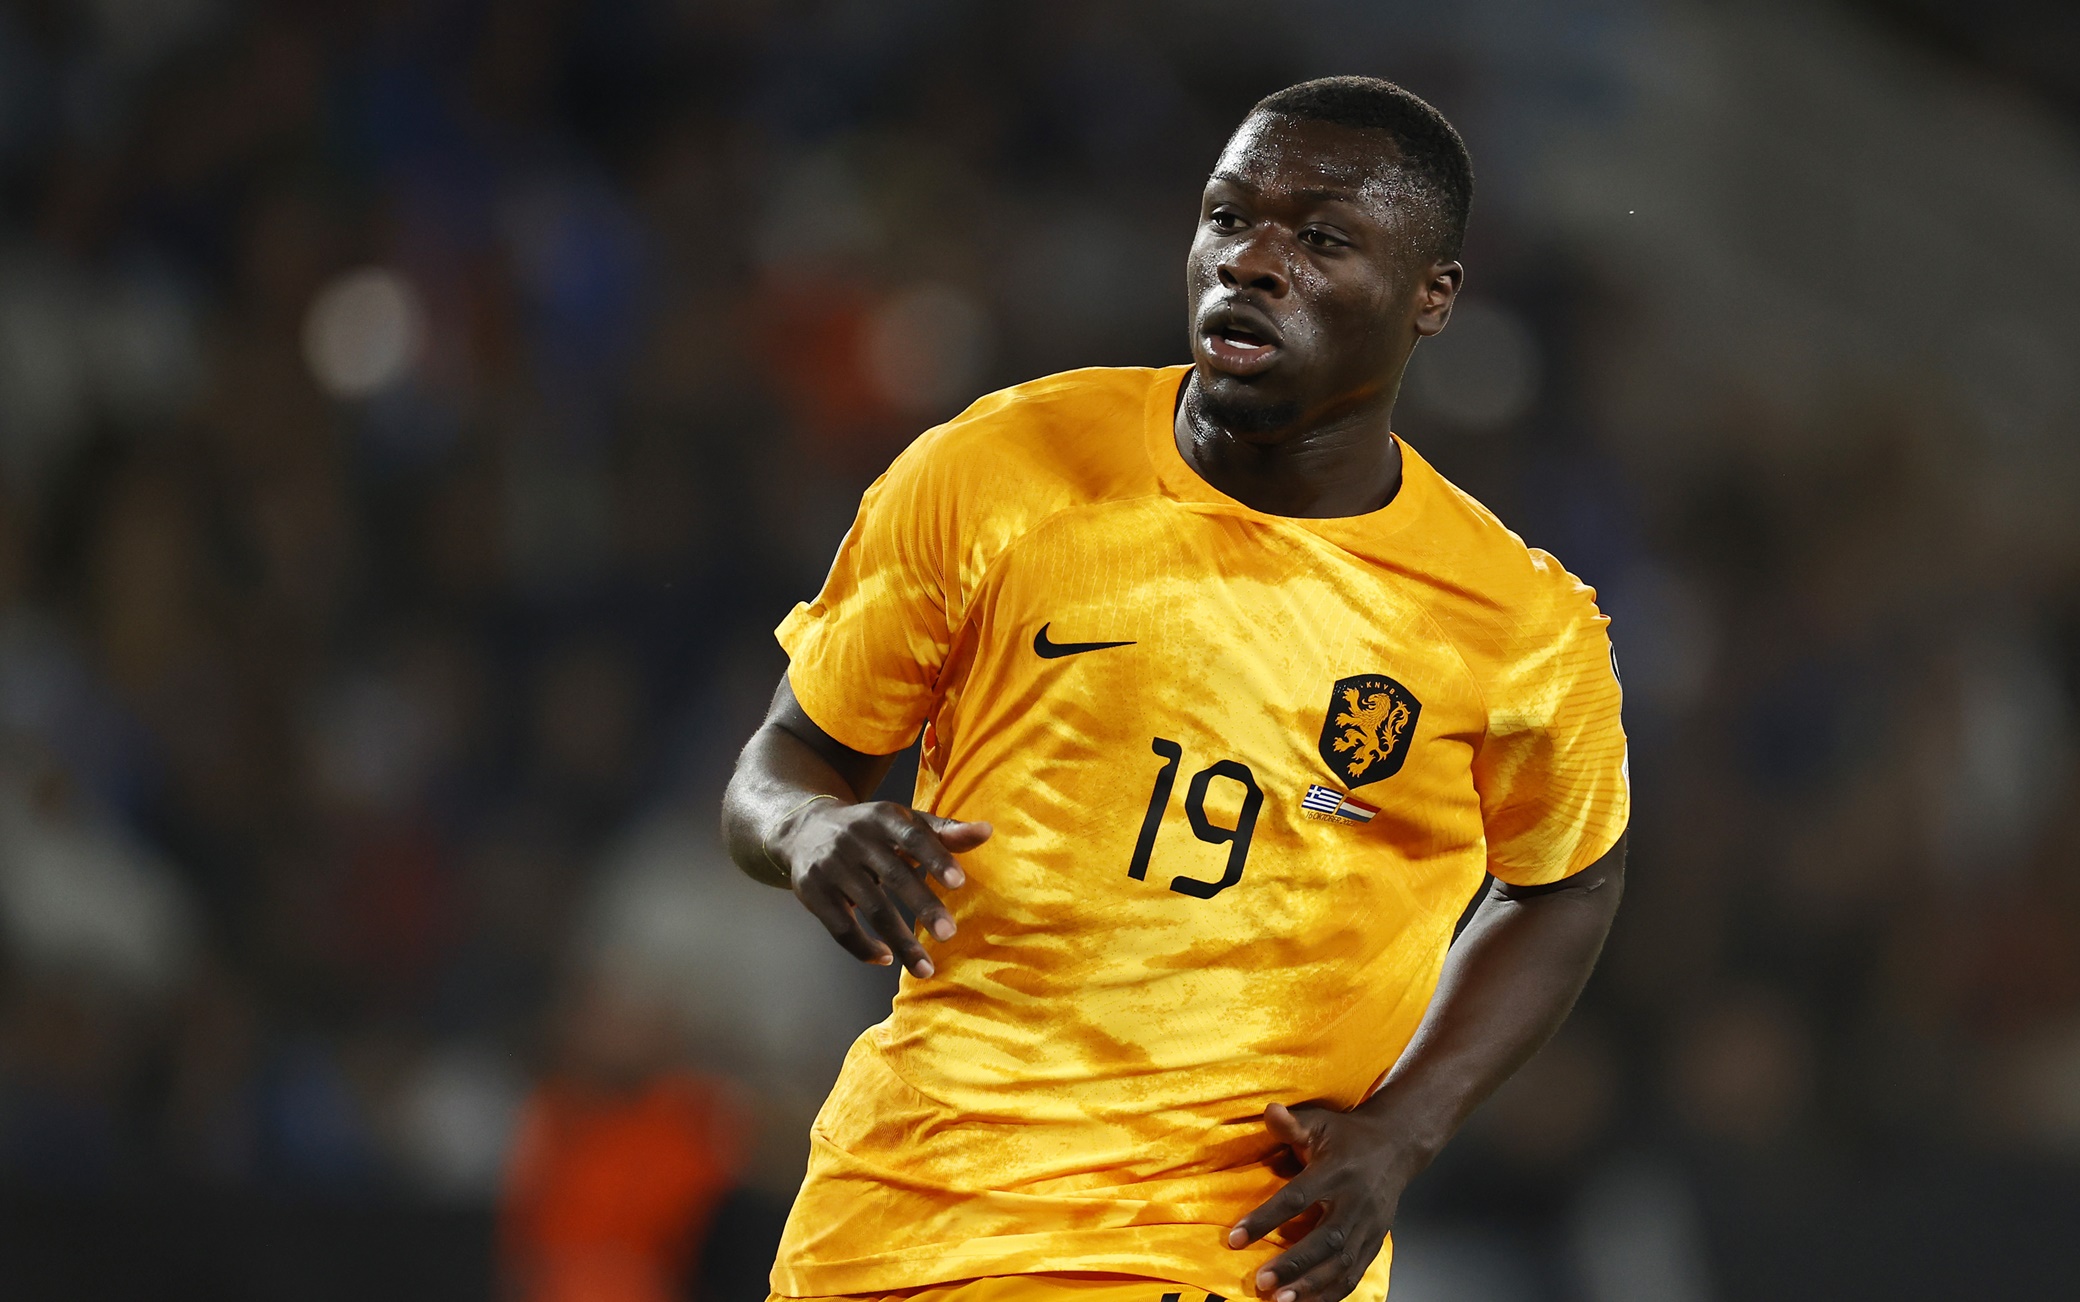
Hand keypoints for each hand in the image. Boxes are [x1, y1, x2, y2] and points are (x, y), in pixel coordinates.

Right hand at [770, 800, 991, 977]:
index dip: (935, 858)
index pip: (912, 837)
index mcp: (883, 818)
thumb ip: (944, 831)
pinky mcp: (814, 892)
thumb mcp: (903, 822)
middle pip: (893, 876)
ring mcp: (832, 867)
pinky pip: (841, 927)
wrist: (804, 830)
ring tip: (926, 968)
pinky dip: (863, 947)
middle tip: (949, 934)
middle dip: (922, 906)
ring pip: (871, 907)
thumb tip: (987, 832)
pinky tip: (887, 959)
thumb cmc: (870, 830)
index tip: (959, 882)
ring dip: (900, 940)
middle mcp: (855, 840)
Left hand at [1228, 1102, 1424, 1301]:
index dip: (1265, 1219)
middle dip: (1293, 1264)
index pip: (1296, 1198)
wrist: (1397, 1145)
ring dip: (1312, 1285)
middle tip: (1262, 1283)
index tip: (1235, 1238)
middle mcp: (1355, 1201)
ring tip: (1281, 1301)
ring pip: (1342, 1262)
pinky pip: (1355, 1272)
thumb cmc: (1348, 1135)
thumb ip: (1291, 1124)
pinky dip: (1333, 1293)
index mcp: (1335, 1171)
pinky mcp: (1376, 1240)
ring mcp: (1369, 1224)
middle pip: (1324, 1239)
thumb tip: (1269, 1110)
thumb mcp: (1320, 1122)